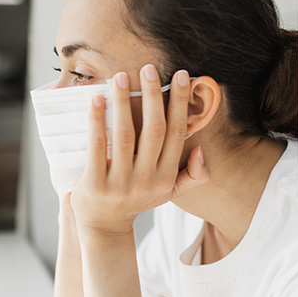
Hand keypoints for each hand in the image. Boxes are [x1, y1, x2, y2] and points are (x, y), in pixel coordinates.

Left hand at [69, 65, 209, 236]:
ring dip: (124, 103)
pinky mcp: (95, 184)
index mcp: (165, 177)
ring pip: (125, 135)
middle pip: (154, 130)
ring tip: (121, 77)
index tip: (182, 76)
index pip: (176, 133)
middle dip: (154, 96)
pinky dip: (97, 121)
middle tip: (149, 68)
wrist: (103, 228)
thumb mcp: (168, 193)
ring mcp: (120, 183)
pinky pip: (97, 147)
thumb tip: (202, 150)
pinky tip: (96, 99)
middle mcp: (146, 180)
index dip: (180, 103)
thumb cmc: (136, 201)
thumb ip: (191, 176)